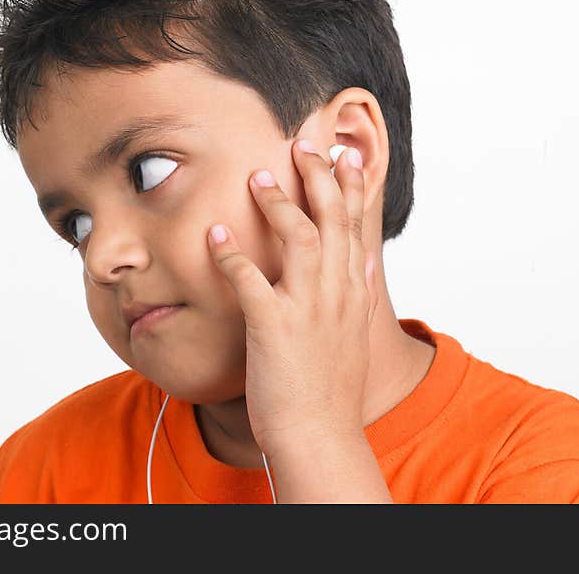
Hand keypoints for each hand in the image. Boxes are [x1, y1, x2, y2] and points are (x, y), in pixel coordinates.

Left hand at [206, 138, 378, 459]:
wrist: (319, 435)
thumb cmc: (331, 388)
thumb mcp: (354, 334)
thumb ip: (356, 294)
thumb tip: (363, 264)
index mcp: (350, 293)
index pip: (355, 227)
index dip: (351, 187)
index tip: (346, 154)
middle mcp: (335, 292)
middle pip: (331, 220)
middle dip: (319, 176)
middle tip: (305, 142)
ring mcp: (307, 308)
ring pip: (298, 238)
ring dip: (278, 203)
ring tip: (257, 175)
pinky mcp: (274, 326)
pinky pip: (249, 281)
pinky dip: (231, 254)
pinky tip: (215, 233)